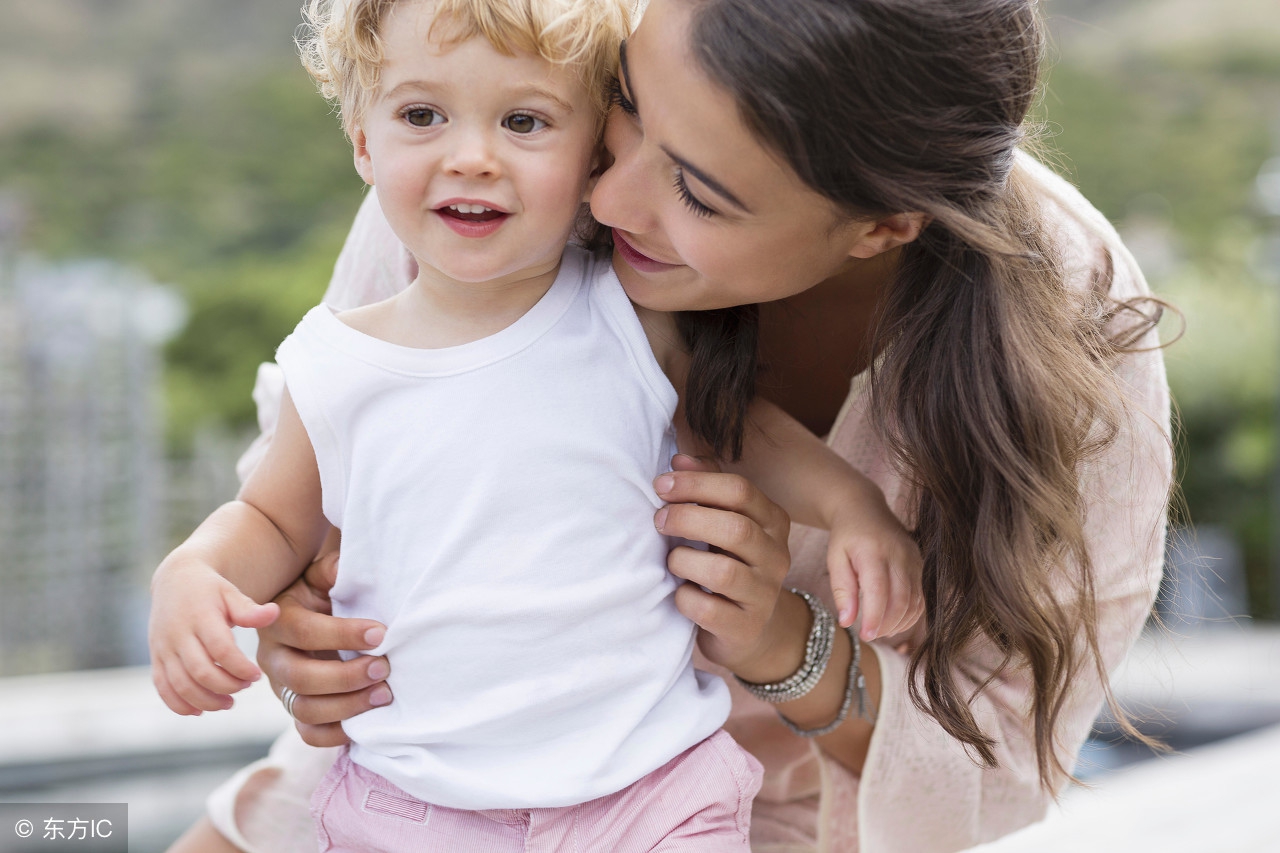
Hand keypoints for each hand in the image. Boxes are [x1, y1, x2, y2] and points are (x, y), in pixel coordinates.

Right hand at [149, 560, 278, 715]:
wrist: (174, 581)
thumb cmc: (210, 590)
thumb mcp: (231, 593)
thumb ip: (249, 609)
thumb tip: (274, 614)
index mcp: (200, 617)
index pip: (220, 650)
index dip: (240, 667)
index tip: (257, 675)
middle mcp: (178, 635)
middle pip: (201, 672)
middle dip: (227, 686)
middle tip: (246, 686)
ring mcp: (163, 648)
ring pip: (181, 685)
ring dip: (207, 701)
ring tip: (229, 703)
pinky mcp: (156, 659)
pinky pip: (163, 688)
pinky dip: (179, 704)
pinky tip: (201, 710)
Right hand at [257, 549, 392, 746]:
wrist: (312, 615)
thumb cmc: (323, 593)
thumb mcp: (322, 577)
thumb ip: (332, 571)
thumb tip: (344, 566)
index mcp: (279, 620)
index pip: (304, 631)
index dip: (343, 635)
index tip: (381, 634)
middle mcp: (273, 658)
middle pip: (300, 677)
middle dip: (346, 676)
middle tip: (384, 668)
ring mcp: (281, 688)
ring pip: (304, 709)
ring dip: (347, 706)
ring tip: (384, 694)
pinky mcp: (295, 709)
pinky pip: (309, 733)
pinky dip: (337, 734)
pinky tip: (369, 721)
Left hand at [653, 454, 792, 673]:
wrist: (749, 629)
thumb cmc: (729, 563)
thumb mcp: (725, 522)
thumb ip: (708, 487)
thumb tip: (678, 459)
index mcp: (773, 521)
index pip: (741, 490)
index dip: (696, 483)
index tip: (661, 485)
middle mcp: (776, 556)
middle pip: (735, 527)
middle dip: (688, 518)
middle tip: (658, 520)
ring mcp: (764, 594)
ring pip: (723, 572)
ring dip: (684, 561)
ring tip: (671, 561)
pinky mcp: (746, 627)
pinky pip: (708, 610)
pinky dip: (685, 599)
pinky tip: (679, 593)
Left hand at [826, 496, 923, 639]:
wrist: (865, 509)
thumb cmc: (846, 537)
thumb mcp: (835, 559)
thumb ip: (842, 590)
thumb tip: (847, 622)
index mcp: (873, 552)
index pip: (879, 591)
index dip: (875, 617)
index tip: (865, 635)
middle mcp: (899, 555)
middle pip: (901, 599)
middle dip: (887, 624)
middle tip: (870, 635)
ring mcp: (913, 559)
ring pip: (915, 601)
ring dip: (899, 622)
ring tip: (880, 630)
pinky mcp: (920, 564)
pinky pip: (921, 596)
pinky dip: (910, 614)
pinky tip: (894, 622)